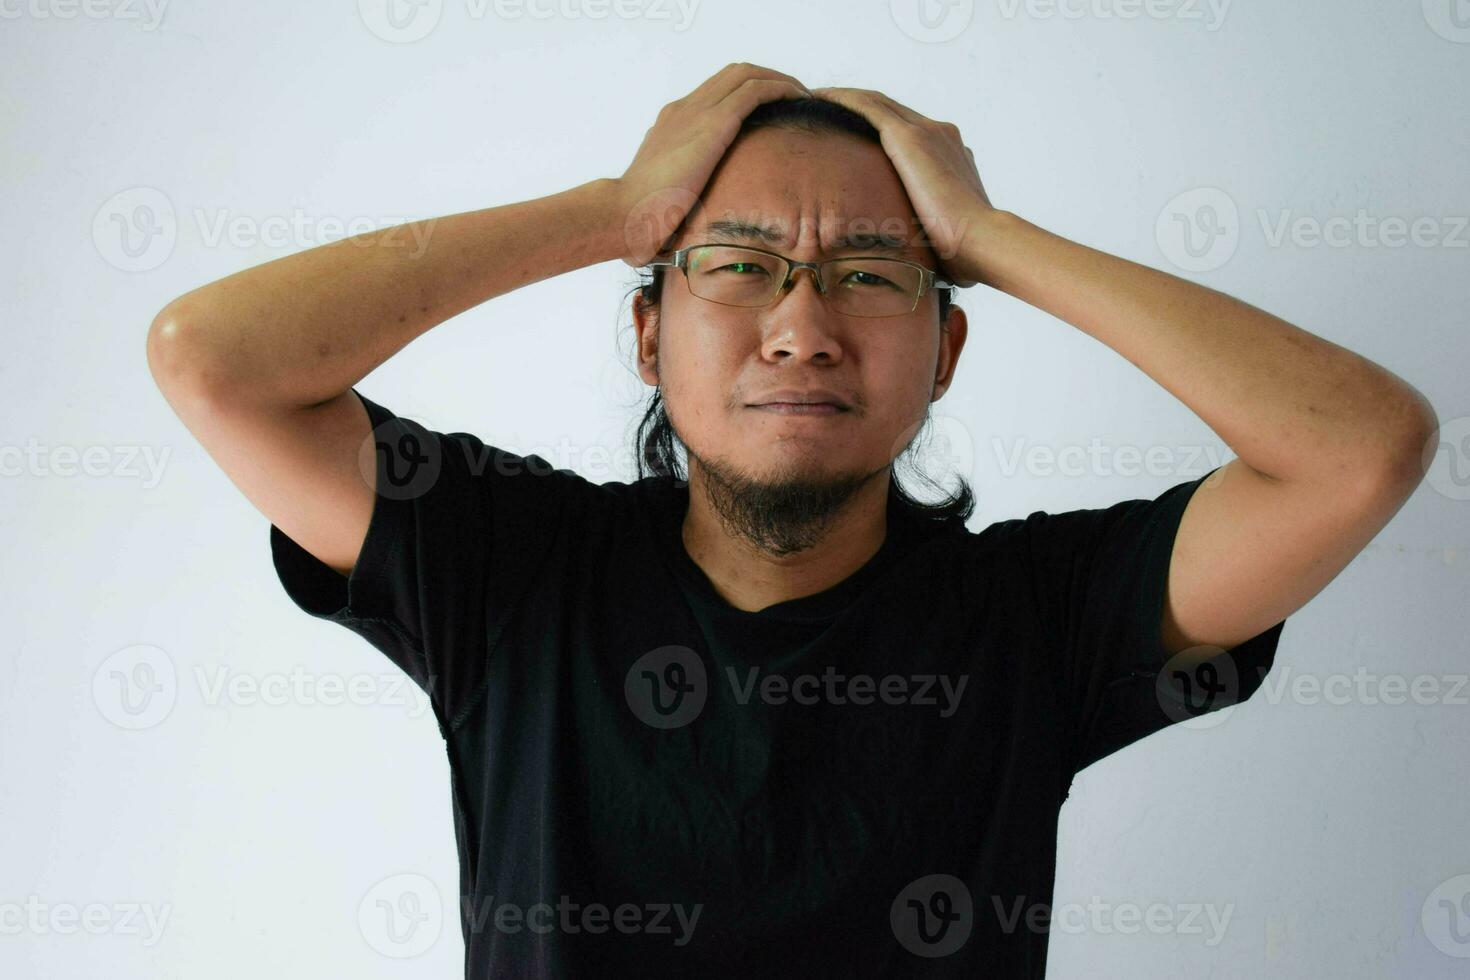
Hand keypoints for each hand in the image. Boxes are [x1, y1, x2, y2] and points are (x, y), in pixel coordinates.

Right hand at [614, 63, 812, 268]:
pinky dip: (781, 89)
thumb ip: (682, 191)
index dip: (745, 92)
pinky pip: (755, 90)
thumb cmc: (642, 215)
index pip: (715, 92)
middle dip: (768, 78)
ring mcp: (698, 112)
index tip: (770, 111)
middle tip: (794, 98)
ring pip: (747, 74)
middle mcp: (685, 109)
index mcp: (673, 122)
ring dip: (780, 80)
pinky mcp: (714, 123)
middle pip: (734, 74)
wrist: (626, 212)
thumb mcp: (666, 193)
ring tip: (804, 97)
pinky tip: (800, 101)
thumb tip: (692, 217)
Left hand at [809, 86, 993, 288]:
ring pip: (878, 103)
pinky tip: (820, 98)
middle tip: (824, 108)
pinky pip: (868, 107)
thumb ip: (925, 228)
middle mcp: (941, 135)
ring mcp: (928, 131)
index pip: (908, 133)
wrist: (980, 241)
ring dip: (846, 99)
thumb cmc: (964, 251)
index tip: (851, 136)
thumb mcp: (942, 233)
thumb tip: (913, 254)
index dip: (878, 130)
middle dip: (858, 108)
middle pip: (891, 111)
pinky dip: (843, 100)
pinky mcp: (910, 137)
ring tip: (815, 99)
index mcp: (950, 156)